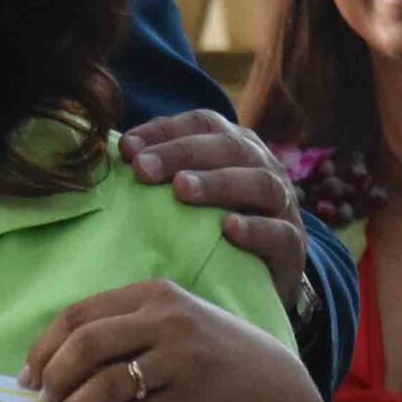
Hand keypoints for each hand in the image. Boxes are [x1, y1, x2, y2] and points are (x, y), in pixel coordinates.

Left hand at [20, 278, 321, 401]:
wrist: (277, 389)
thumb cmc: (210, 356)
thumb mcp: (170, 326)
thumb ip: (121, 333)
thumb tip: (54, 364)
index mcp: (153, 294)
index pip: (79, 313)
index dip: (45, 346)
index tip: (27, 373)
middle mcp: (167, 319)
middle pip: (86, 342)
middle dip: (53, 374)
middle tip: (40, 400)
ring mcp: (182, 358)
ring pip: (106, 383)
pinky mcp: (193, 399)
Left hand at [122, 112, 306, 311]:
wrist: (260, 279)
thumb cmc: (211, 227)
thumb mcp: (188, 195)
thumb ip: (159, 173)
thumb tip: (109, 157)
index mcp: (235, 145)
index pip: (201, 123)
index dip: (164, 130)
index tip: (126, 148)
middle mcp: (262, 166)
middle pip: (228, 147)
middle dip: (182, 153)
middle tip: (143, 169)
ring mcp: (282, 205)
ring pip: (259, 182)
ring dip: (218, 182)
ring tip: (182, 189)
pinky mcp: (293, 246)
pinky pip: (280, 233)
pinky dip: (256, 229)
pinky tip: (228, 229)